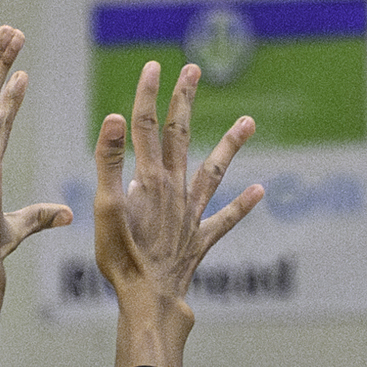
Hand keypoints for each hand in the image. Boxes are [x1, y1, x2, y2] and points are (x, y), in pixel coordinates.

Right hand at [94, 60, 261, 366]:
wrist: (150, 299)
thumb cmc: (122, 259)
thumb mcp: (105, 209)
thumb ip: (109, 163)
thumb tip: (114, 118)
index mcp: (149, 180)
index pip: (146, 128)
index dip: (148, 96)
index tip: (153, 66)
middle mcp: (175, 191)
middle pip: (180, 138)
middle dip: (185, 102)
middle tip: (193, 71)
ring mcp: (191, 215)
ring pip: (213, 171)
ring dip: (230, 145)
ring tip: (249, 122)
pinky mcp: (200, 240)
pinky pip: (226, 219)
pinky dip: (243, 205)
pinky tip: (260, 191)